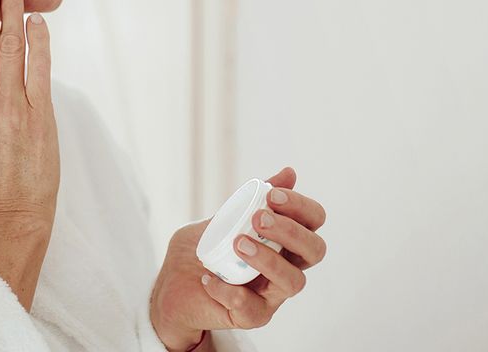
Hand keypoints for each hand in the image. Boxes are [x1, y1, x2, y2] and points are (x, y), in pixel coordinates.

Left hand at [149, 167, 327, 347]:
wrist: (173, 285)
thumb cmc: (205, 248)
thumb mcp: (224, 217)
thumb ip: (252, 199)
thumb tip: (289, 172)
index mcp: (284, 241)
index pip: (312, 221)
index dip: (300, 206)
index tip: (271, 195)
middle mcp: (285, 267)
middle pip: (315, 250)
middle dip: (292, 231)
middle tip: (259, 218)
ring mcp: (271, 294)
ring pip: (293, 282)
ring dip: (268, 259)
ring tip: (238, 243)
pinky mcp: (251, 316)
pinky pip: (250, 308)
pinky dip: (228, 289)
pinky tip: (208, 276)